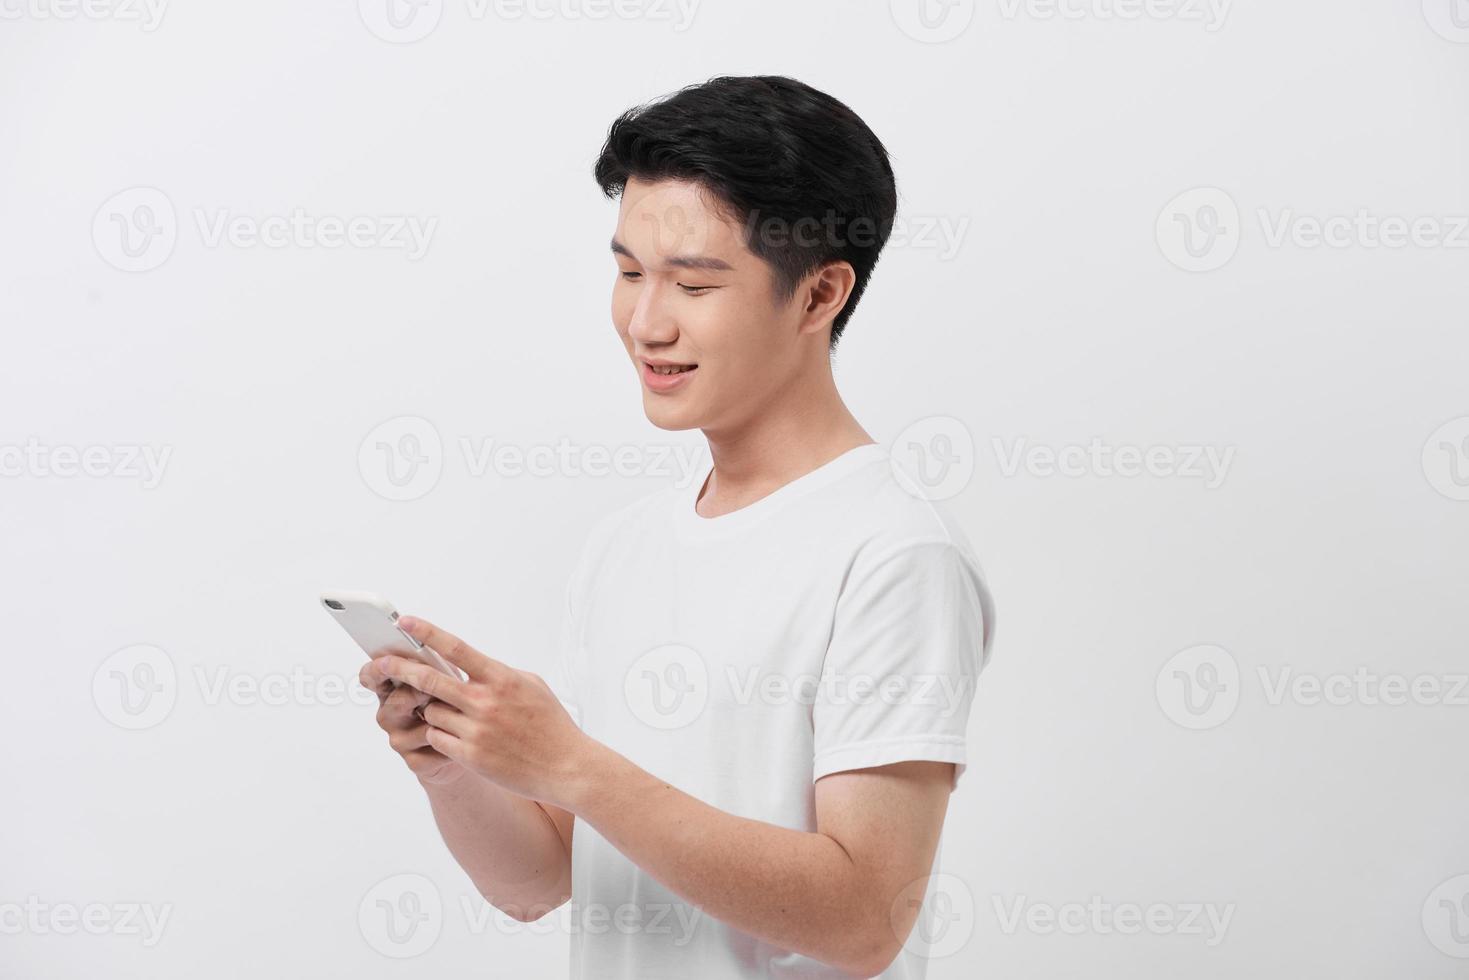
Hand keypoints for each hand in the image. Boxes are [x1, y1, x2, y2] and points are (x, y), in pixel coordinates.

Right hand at [358, 657, 464, 785]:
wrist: (465, 747)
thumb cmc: (452, 705)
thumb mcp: (445, 680)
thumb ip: (436, 668)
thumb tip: (434, 658)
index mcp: (391, 690)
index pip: (371, 677)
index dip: (374, 670)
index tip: (384, 662)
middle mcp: (388, 715)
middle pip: (398, 700)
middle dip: (422, 692)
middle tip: (439, 688)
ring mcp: (398, 740)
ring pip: (421, 724)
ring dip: (446, 718)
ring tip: (463, 714)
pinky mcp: (414, 762)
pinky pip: (436, 744)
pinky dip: (454, 739)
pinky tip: (463, 736)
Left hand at [374, 616, 592, 807]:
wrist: (565, 766)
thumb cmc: (550, 723)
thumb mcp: (531, 685)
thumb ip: (497, 673)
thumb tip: (469, 664)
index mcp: (501, 678)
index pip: (457, 648)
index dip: (427, 633)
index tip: (405, 622)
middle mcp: (485, 702)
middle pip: (430, 680)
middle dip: (400, 669)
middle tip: (381, 663)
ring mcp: (476, 730)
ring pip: (431, 712)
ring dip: (431, 709)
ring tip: (449, 712)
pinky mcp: (470, 756)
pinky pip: (437, 737)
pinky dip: (439, 733)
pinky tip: (454, 735)